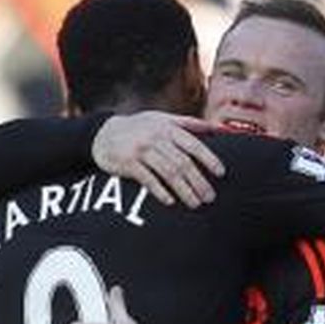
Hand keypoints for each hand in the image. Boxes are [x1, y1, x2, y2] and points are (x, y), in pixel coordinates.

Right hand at [91, 111, 225, 207]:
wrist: (103, 133)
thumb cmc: (140, 128)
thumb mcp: (163, 119)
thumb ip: (189, 124)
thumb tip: (218, 128)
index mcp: (168, 128)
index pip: (193, 144)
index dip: (209, 159)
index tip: (221, 173)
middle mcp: (156, 138)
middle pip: (183, 162)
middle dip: (198, 181)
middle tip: (210, 197)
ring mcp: (141, 150)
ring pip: (168, 172)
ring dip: (184, 190)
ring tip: (195, 204)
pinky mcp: (128, 163)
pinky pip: (147, 179)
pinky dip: (160, 191)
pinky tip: (170, 201)